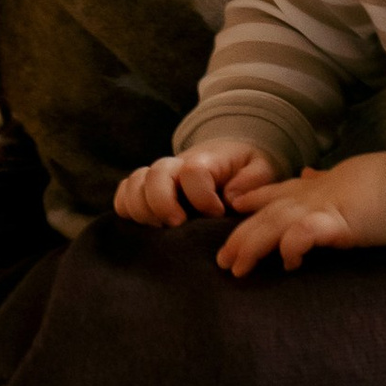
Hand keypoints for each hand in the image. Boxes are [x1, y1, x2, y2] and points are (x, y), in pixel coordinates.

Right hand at [114, 141, 281, 225]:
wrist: (229, 157)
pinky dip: (127, 209)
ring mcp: (159, 178)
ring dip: (142, 209)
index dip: (201, 196)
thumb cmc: (245, 168)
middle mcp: (176, 166)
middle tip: (179, 224)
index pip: (193, 171)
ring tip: (162, 228)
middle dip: (163, 202)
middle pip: (155, 175)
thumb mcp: (262, 168)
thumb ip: (253, 180)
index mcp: (206, 160)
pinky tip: (146, 225)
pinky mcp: (147, 190)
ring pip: (133, 185)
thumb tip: (231, 197)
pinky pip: (123, 195)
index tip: (217, 213)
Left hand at [216, 152, 385, 276]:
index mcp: (316, 188)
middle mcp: (312, 196)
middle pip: (266, 214)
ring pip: (274, 223)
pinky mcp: (339, 221)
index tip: (235, 206)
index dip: (253, 199)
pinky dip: (292, 246)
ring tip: (236, 267)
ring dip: (252, 244)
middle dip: (241, 236)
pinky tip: (287, 263)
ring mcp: (323, 206)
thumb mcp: (348, 176)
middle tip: (222, 259)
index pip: (277, 191)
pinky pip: (306, 232)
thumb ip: (326, 179)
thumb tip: (311, 174)